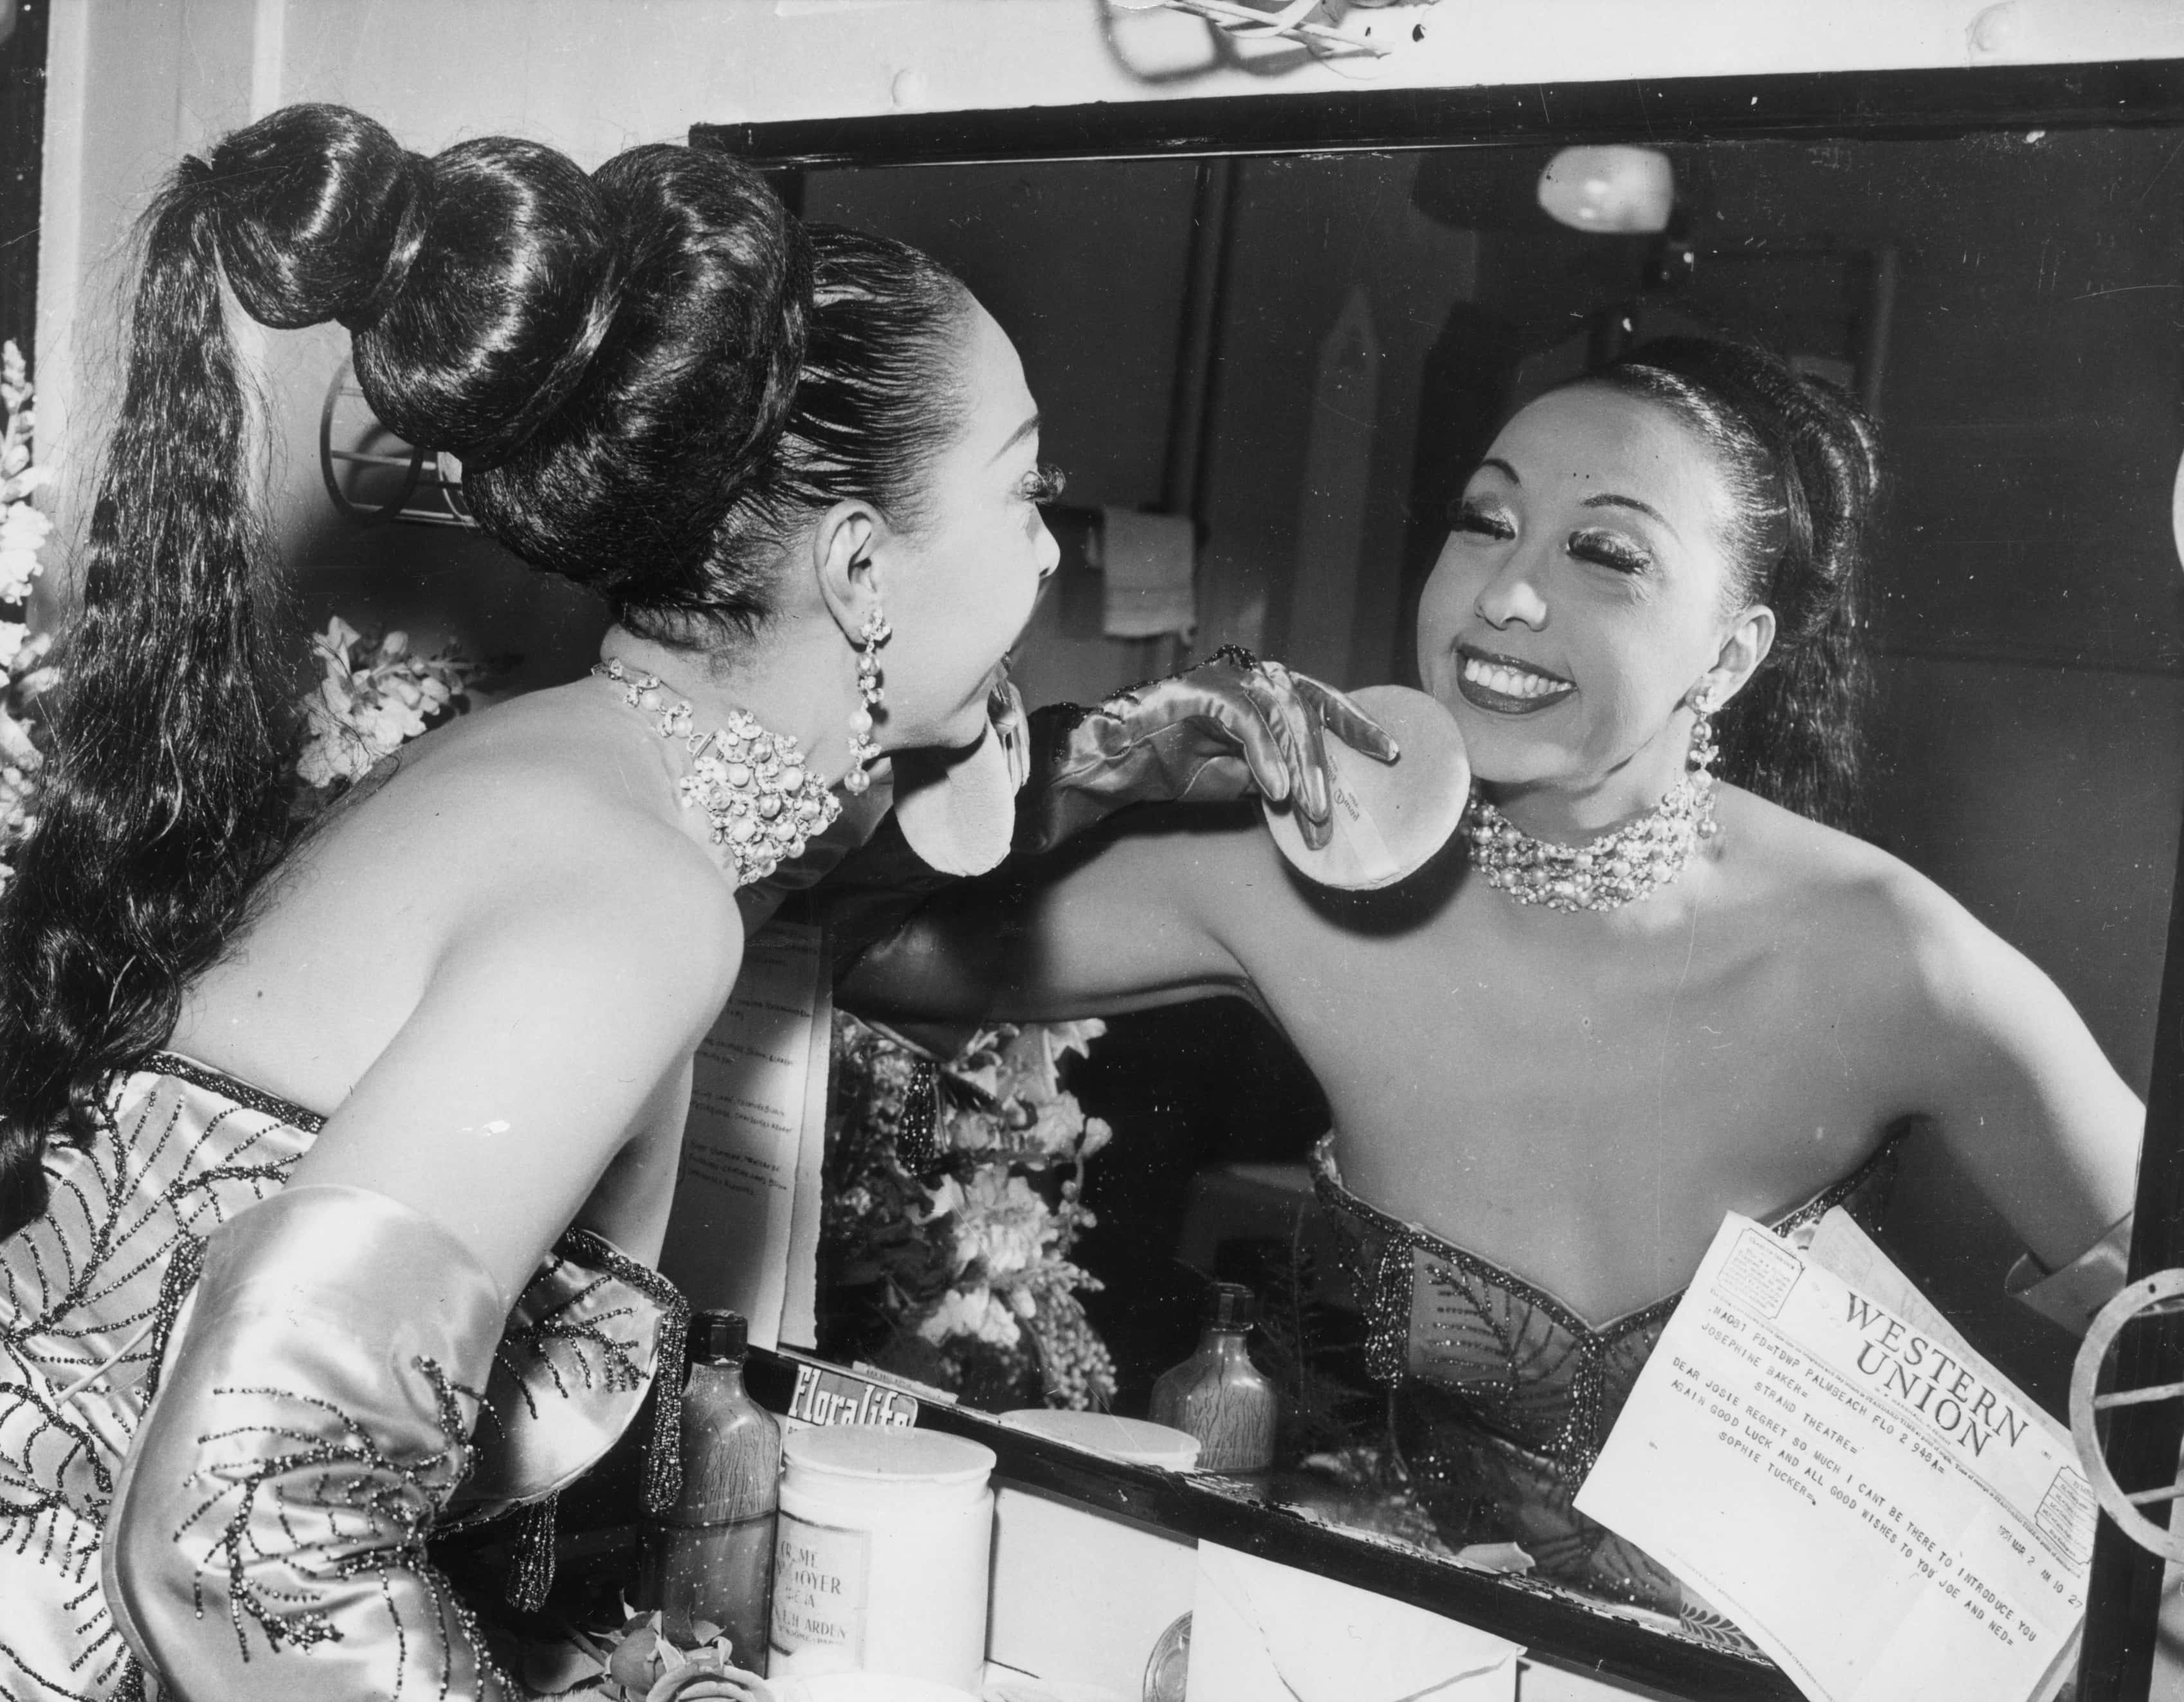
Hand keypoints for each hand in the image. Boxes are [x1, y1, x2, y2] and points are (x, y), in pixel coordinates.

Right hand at [1021, 646, 1398, 854]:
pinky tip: (1274, 792)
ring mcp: (1221, 679)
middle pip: (1308, 707)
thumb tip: (1324, 801)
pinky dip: (1264, 755)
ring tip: (1309, 812)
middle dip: (1330, 760)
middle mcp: (1247, 677)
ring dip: (1301, 766)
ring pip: (1282, 711)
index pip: (1321, 702)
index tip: (1393, 755)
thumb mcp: (1239, 781)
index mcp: (1262, 695)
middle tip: (1338, 810)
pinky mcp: (1194, 690)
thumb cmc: (1168, 772)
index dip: (1358, 725)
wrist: (1104, 769)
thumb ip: (1279, 778)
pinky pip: (1243, 718)